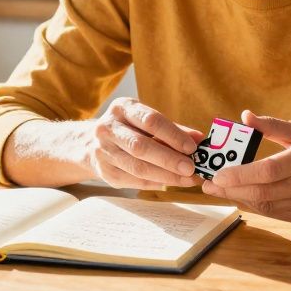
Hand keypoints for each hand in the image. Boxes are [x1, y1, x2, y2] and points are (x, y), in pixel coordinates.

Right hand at [85, 97, 203, 189]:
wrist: (90, 143)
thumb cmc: (128, 128)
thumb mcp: (146, 120)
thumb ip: (173, 129)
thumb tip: (201, 139)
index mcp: (122, 108)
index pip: (150, 120)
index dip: (172, 134)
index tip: (192, 147)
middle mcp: (108, 128)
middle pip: (141, 146)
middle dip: (169, 159)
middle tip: (191, 168)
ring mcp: (103, 151)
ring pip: (137, 167)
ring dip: (166, 175)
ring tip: (187, 178)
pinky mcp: (105, 172)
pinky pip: (134, 180)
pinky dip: (156, 182)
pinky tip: (171, 182)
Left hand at [201, 110, 290, 222]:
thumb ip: (272, 125)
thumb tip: (245, 117)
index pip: (269, 170)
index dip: (241, 174)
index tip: (218, 173)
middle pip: (265, 192)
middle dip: (232, 189)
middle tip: (210, 184)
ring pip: (267, 206)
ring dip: (240, 198)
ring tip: (220, 189)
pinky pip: (275, 213)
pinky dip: (255, 205)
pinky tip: (242, 195)